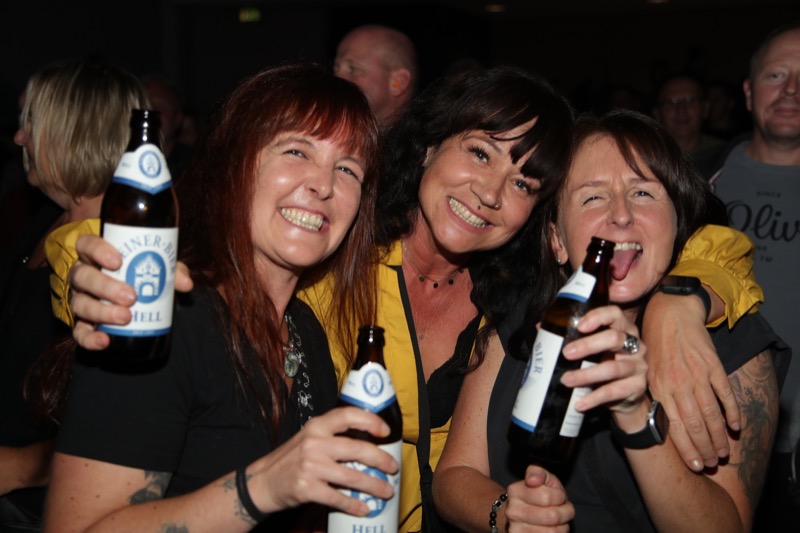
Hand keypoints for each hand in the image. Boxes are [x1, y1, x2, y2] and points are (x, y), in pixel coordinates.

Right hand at [70, 234, 192, 349]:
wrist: (136, 299)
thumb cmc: (142, 276)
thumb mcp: (158, 267)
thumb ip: (172, 270)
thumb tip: (186, 283)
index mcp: (96, 255)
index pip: (86, 244)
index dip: (98, 250)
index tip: (118, 260)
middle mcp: (83, 276)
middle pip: (82, 276)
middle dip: (106, 286)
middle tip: (131, 296)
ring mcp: (80, 299)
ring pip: (80, 303)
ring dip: (102, 311)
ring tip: (126, 317)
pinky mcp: (81, 323)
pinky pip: (79, 332)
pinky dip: (89, 338)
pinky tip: (104, 341)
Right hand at [247, 407, 397, 516]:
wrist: (262, 483)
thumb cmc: (291, 460)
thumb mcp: (308, 438)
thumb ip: (332, 437)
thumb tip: (368, 442)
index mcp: (316, 426)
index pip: (347, 415)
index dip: (370, 420)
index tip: (386, 430)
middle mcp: (314, 443)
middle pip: (356, 449)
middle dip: (380, 459)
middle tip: (393, 467)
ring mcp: (310, 466)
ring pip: (352, 476)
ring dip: (374, 486)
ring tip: (386, 491)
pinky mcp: (307, 488)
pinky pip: (338, 498)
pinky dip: (354, 505)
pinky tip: (364, 508)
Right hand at [505, 465, 572, 531]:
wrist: (520, 515)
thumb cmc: (536, 495)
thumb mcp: (540, 478)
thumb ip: (539, 472)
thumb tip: (532, 480)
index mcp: (515, 492)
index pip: (547, 497)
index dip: (559, 497)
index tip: (558, 496)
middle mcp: (512, 512)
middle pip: (551, 516)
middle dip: (565, 513)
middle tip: (564, 509)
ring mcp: (516, 530)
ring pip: (552, 532)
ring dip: (562, 526)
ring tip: (558, 520)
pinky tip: (551, 529)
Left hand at [560, 305, 647, 414]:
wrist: (625, 396)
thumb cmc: (604, 364)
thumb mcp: (592, 349)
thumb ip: (571, 337)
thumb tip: (541, 327)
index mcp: (623, 328)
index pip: (615, 314)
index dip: (598, 317)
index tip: (579, 326)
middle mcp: (635, 344)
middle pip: (614, 338)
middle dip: (587, 345)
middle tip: (566, 354)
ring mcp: (638, 366)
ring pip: (612, 368)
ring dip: (586, 375)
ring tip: (566, 380)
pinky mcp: (638, 386)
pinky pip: (614, 391)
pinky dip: (594, 398)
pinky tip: (580, 403)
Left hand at [642, 292, 738, 470]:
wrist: (670, 314)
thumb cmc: (654, 344)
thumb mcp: (645, 371)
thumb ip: (652, 396)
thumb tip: (655, 424)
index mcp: (658, 388)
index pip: (674, 427)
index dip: (686, 449)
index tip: (695, 465)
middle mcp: (678, 384)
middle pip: (695, 425)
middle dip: (705, 448)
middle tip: (712, 464)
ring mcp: (697, 375)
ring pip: (711, 414)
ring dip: (719, 436)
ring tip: (723, 452)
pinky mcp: (713, 366)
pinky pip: (725, 394)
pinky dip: (732, 412)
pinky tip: (736, 426)